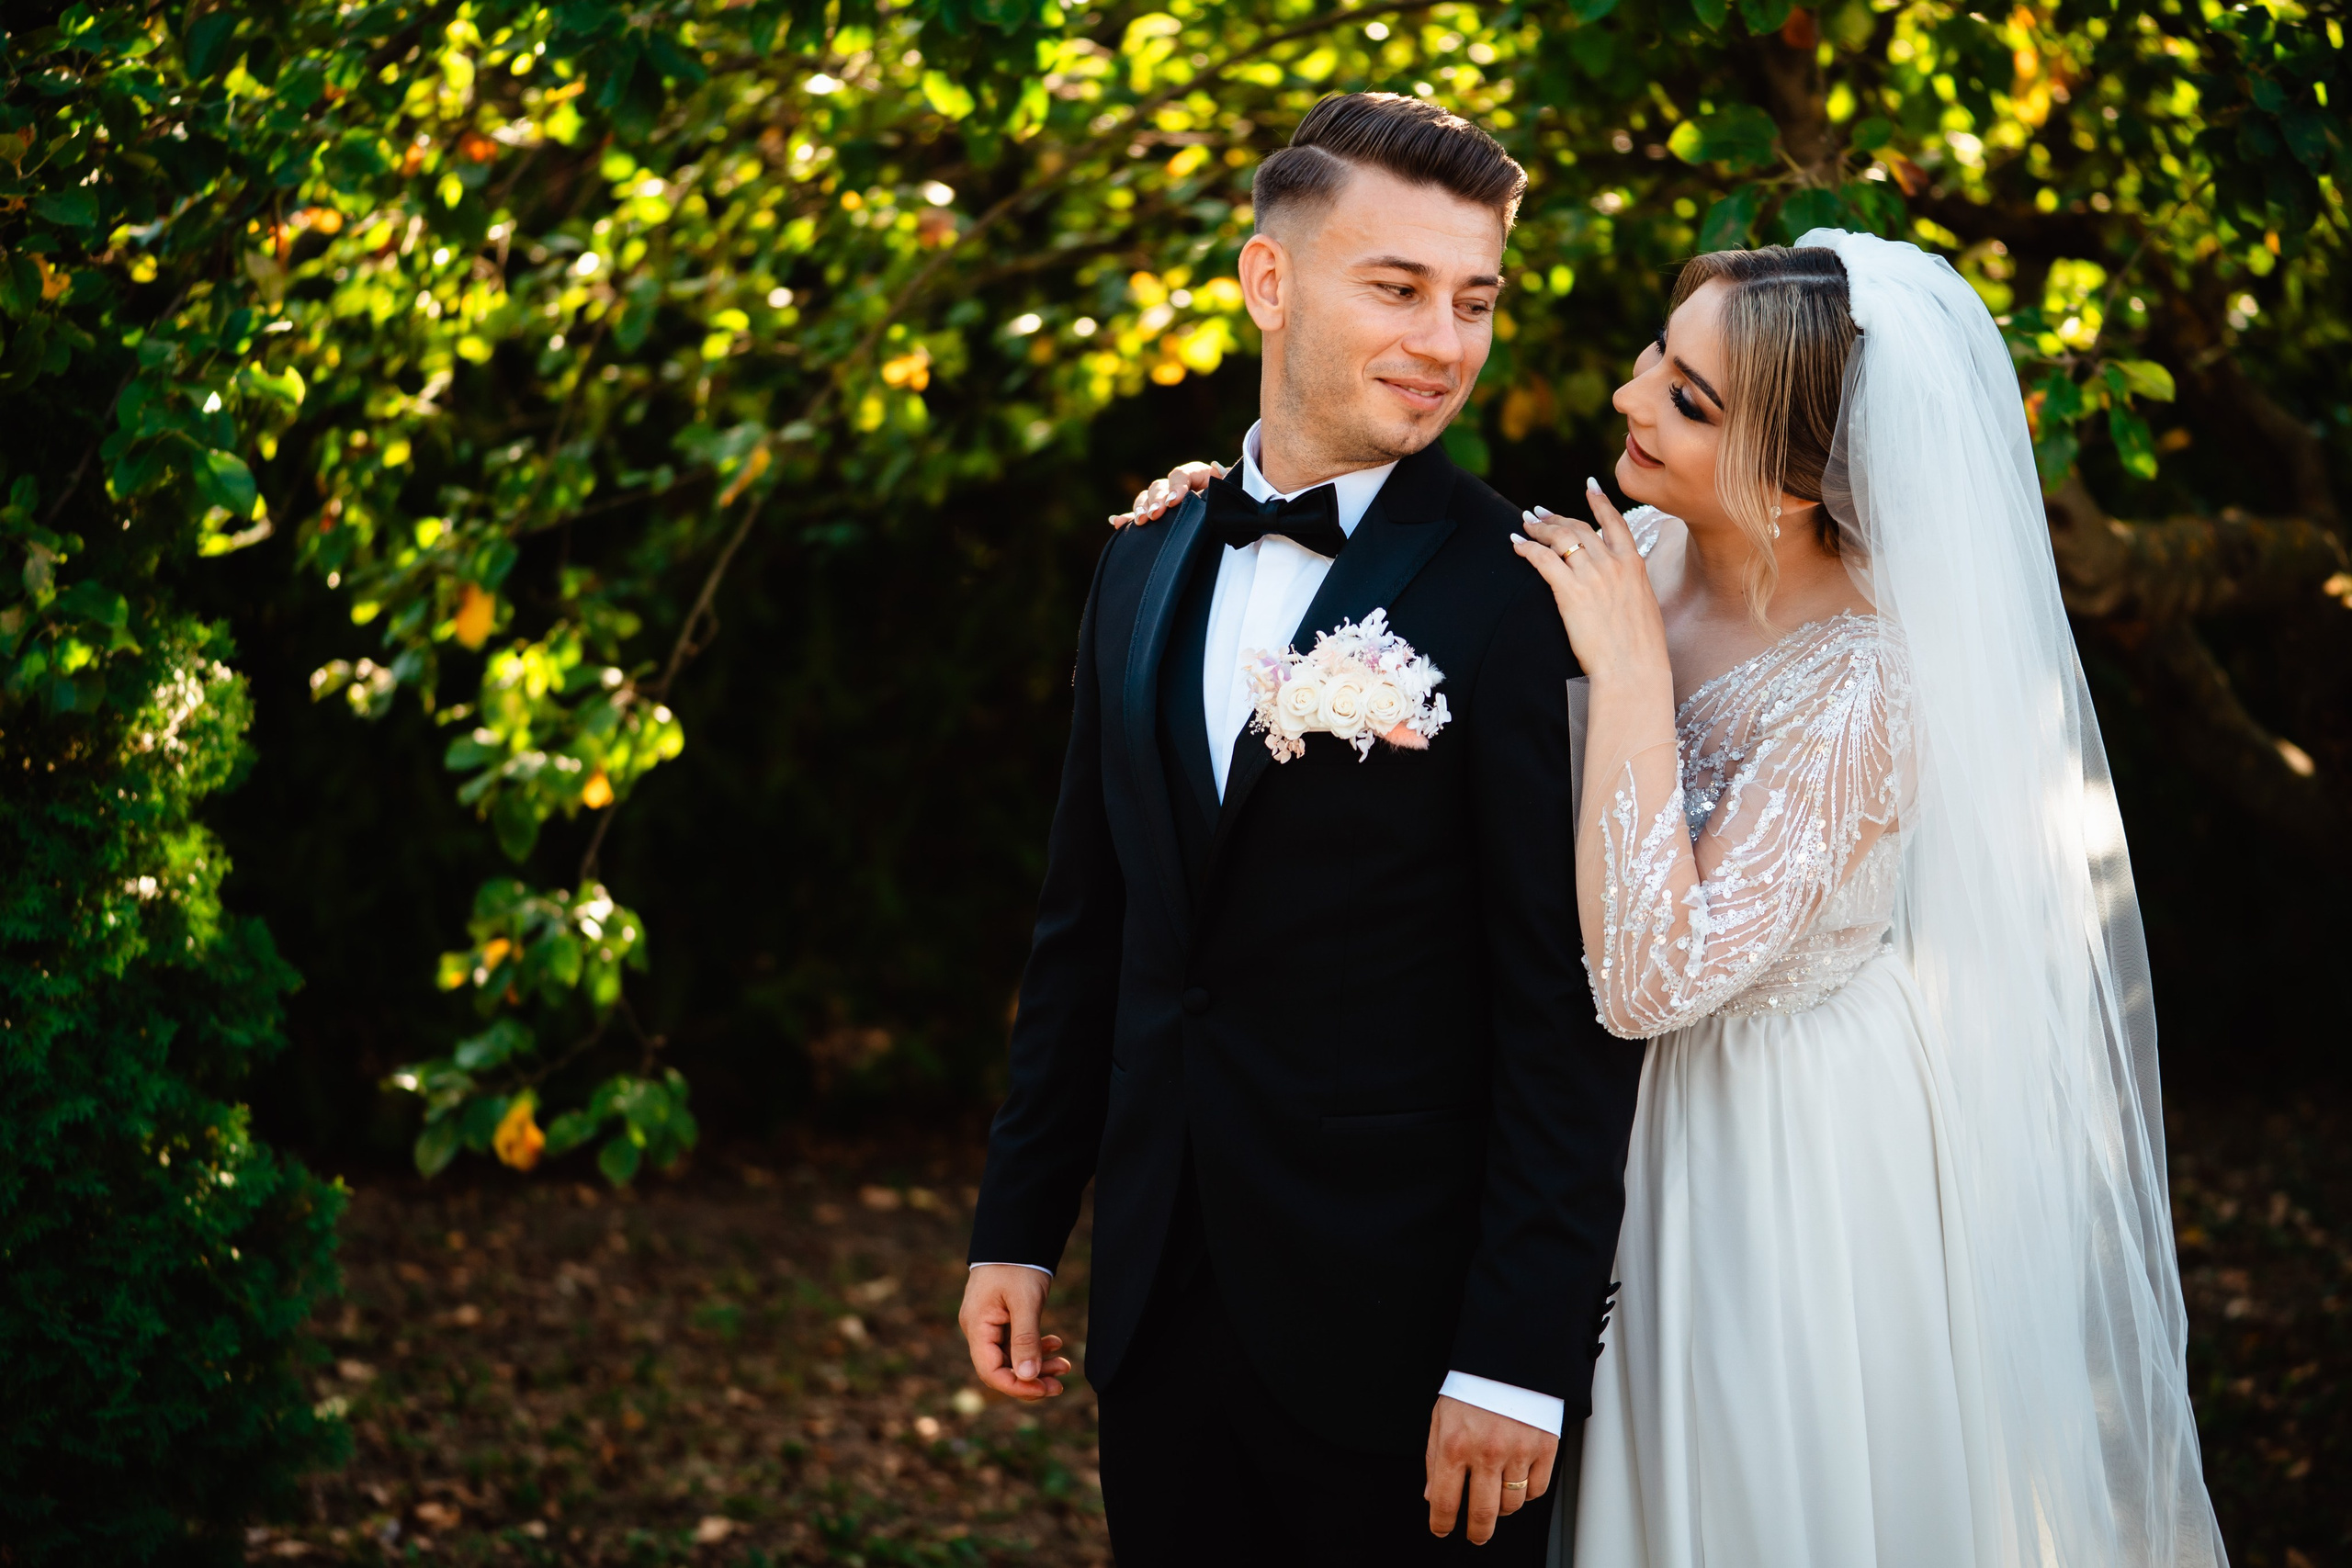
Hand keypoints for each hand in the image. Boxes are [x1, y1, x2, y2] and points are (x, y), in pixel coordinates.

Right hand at [958, 1265, 1072, 1400]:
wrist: (1016, 1235)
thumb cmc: (1018, 1265)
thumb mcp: (1025, 1302)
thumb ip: (1026, 1340)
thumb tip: (1028, 1377)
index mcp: (977, 1327)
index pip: (991, 1372)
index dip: (1017, 1387)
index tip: (1045, 1389)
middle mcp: (978, 1329)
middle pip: (1001, 1368)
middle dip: (1032, 1379)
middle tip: (1061, 1383)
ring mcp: (988, 1324)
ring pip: (1011, 1357)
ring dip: (1037, 1364)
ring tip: (1065, 1365)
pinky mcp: (1000, 1318)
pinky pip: (1015, 1342)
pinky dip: (1035, 1347)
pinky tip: (1055, 1343)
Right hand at [1109, 459, 1224, 527]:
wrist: (1232, 517)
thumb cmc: (1233, 504)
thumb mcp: (1231, 493)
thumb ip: (1224, 482)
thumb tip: (1215, 467)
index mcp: (1196, 475)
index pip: (1181, 475)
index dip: (1176, 487)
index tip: (1174, 502)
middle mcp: (1177, 486)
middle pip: (1159, 486)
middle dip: (1155, 500)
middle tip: (1155, 515)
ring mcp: (1165, 501)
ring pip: (1146, 498)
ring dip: (1141, 508)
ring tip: (1141, 521)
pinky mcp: (1157, 517)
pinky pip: (1139, 516)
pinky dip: (1127, 519)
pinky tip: (1116, 522)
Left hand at [1425, 1396, 1557, 1544]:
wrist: (1511, 1356)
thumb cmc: (1473, 1386)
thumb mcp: (1442, 1418)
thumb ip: (1435, 1459)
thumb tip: (1432, 1496)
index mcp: (1455, 1444)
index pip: (1444, 1501)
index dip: (1441, 1524)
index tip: (1442, 1529)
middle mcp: (1487, 1452)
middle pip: (1482, 1513)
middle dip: (1477, 1532)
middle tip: (1475, 1534)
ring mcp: (1518, 1452)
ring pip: (1511, 1505)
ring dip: (1502, 1509)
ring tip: (1496, 1496)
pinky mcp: (1545, 1448)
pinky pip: (1536, 1490)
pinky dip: (1527, 1492)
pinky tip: (1518, 1480)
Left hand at [1512, 477, 1671, 691]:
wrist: (1633, 669)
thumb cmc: (1641, 649)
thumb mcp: (1645, 607)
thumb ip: (1631, 587)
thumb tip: (1623, 585)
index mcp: (1634, 566)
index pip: (1615, 523)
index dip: (1600, 502)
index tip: (1589, 487)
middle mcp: (1613, 564)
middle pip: (1580, 528)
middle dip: (1557, 518)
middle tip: (1539, 513)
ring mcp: (1592, 575)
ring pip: (1560, 539)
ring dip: (1539, 529)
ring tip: (1525, 524)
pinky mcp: (1570, 591)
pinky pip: (1543, 559)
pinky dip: (1527, 548)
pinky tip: (1516, 544)